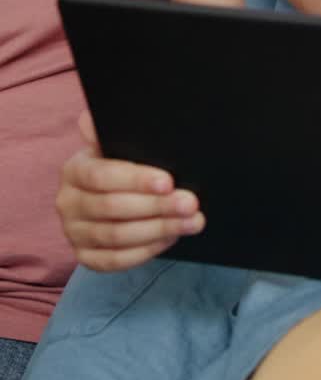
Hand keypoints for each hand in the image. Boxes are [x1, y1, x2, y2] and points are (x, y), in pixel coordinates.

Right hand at [56, 110, 204, 271]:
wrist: (114, 193)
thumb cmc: (122, 164)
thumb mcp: (117, 144)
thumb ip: (107, 131)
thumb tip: (91, 119)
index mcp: (74, 169)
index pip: (101, 176)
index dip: (136, 180)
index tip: (168, 182)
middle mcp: (68, 202)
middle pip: (113, 208)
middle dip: (157, 206)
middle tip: (190, 203)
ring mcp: (73, 232)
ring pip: (117, 236)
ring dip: (159, 229)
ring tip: (192, 221)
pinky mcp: (85, 257)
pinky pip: (115, 260)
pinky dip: (146, 250)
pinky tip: (171, 237)